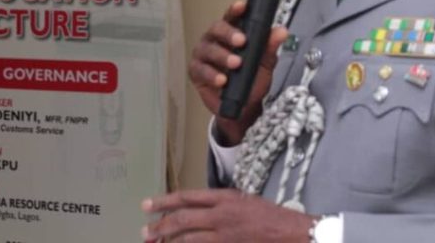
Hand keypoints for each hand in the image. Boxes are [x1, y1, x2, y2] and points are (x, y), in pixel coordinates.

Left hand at [141, 188, 315, 241]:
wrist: (290, 232)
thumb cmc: (269, 215)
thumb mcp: (243, 199)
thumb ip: (219, 204)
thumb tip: (196, 210)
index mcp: (223, 197)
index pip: (186, 197)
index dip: (164, 201)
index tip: (146, 205)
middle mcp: (220, 215)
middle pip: (182, 219)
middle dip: (160, 226)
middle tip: (144, 231)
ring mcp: (223, 236)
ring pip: (187, 239)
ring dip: (168, 242)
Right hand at [188, 1, 287, 144]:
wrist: (244, 108)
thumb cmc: (252, 80)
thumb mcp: (265, 63)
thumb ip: (270, 46)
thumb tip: (281, 31)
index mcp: (231, 33)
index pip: (232, 17)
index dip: (235, 10)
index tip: (242, 6)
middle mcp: (215, 40)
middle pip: (217, 29)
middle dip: (229, 34)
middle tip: (241, 41)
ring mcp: (204, 54)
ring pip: (209, 49)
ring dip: (223, 56)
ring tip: (235, 64)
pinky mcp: (197, 71)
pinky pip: (202, 70)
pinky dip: (212, 75)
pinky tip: (222, 80)